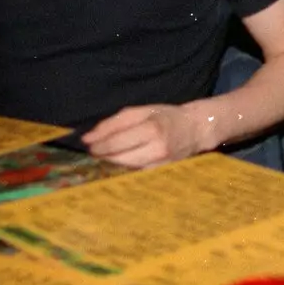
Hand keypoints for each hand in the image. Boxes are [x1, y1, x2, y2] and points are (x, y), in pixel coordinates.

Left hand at [82, 103, 208, 167]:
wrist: (196, 129)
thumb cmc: (166, 117)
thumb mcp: (141, 111)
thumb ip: (113, 123)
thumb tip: (88, 138)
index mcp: (151, 129)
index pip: (116, 142)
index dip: (98, 145)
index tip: (87, 144)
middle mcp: (157, 149)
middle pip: (119, 159)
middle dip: (103, 155)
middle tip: (95, 150)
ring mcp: (160, 164)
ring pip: (125, 169)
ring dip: (113, 162)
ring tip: (108, 154)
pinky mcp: (161, 173)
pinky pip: (135, 173)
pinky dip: (125, 168)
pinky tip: (123, 160)